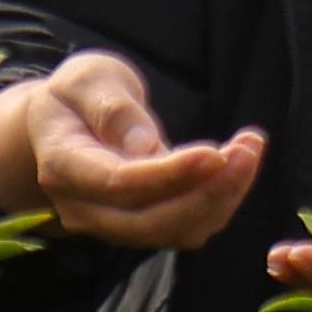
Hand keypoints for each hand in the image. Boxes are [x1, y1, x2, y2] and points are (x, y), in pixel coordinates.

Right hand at [0, 52, 264, 249]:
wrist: (62, 126)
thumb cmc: (76, 97)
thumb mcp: (86, 80)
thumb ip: (112, 109)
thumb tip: (144, 146)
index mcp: (63, 165)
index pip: (119, 183)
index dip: (171, 174)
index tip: (216, 153)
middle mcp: (82, 207)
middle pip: (151, 221)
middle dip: (209, 191)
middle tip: (248, 148)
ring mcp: (110, 224)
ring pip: (175, 231)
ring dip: (222, 197)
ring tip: (250, 148)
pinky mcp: (140, 226)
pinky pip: (186, 228)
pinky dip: (219, 202)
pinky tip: (238, 165)